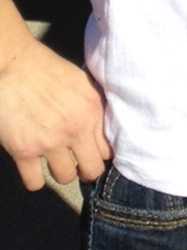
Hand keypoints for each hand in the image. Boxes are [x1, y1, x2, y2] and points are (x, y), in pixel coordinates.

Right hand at [0, 35, 110, 190]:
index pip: (107, 150)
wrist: (15, 66)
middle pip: (92, 170)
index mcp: (92, 111)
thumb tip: (102, 130)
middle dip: (85, 170)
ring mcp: (49, 142)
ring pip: (65, 178)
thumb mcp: (83, 84)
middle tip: (77, 165)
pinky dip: (35, 180)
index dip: (99, 154)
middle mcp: (75, 130)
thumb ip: (93, 108)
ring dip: (60, 173)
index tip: (91, 153)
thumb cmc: (48, 70)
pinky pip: (35, 183)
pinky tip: (34, 169)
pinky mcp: (23, 151)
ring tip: (54, 163)